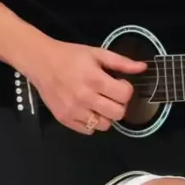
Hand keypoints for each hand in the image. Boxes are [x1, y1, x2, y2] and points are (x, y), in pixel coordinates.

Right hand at [25, 39, 146, 134]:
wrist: (41, 62)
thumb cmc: (71, 56)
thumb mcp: (98, 53)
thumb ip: (122, 62)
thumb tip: (143, 67)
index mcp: (96, 80)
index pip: (125, 96)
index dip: (126, 89)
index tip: (120, 83)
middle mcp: (85, 98)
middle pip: (118, 114)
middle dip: (119, 104)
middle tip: (112, 95)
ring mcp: (74, 111)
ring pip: (104, 126)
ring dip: (106, 115)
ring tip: (100, 103)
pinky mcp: (64, 119)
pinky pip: (88, 131)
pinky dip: (91, 123)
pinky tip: (88, 109)